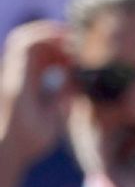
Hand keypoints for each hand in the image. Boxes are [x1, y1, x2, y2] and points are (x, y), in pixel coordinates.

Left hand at [0, 20, 72, 165]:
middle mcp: (11, 76)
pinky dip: (48, 57)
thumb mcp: (50, 127)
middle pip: (26, 39)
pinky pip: (31, 60)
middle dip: (51, 35)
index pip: (30, 46)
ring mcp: (11, 78)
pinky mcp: (15, 82)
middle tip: (76, 43)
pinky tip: (65, 67)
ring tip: (74, 56)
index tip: (74, 41)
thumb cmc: (26, 144)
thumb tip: (74, 83)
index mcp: (19, 84)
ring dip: (51, 47)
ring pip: (28, 48)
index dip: (51, 35)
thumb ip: (61, 103)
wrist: (1, 152)